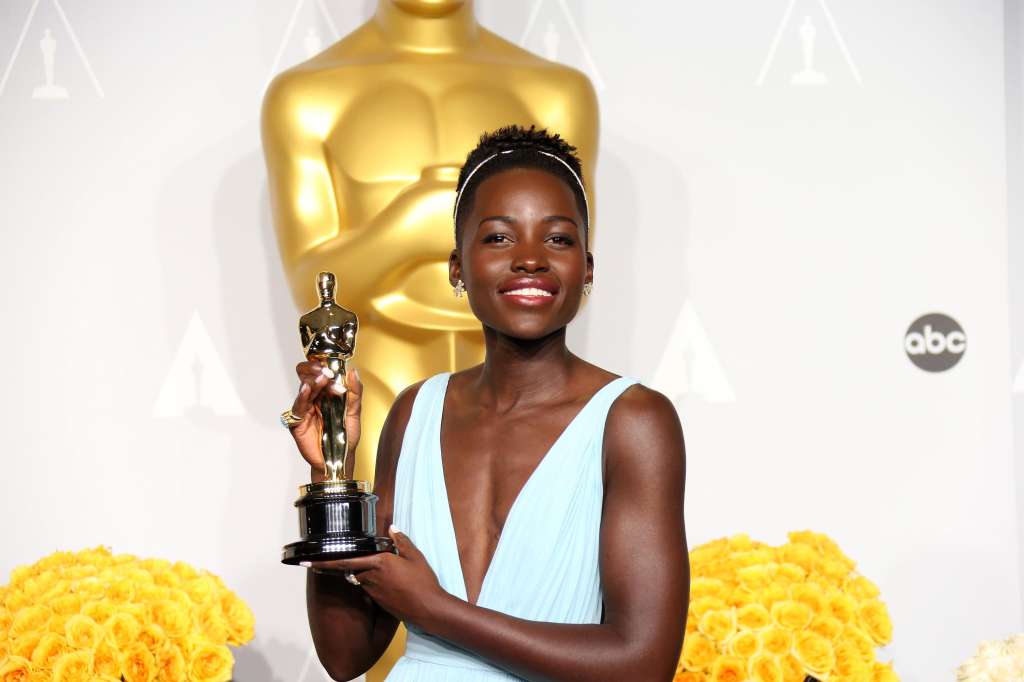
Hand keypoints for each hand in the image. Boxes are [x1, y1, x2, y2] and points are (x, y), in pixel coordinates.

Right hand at [289, 360, 361, 477]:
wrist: (341, 458)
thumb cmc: (346, 437)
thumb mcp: (354, 412)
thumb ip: (355, 392)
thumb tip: (353, 372)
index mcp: (326, 394)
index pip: (321, 373)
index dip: (326, 368)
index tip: (335, 369)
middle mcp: (314, 399)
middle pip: (307, 376)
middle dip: (315, 370)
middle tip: (327, 372)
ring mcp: (305, 410)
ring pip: (303, 388)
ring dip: (313, 381)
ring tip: (323, 378)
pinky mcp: (298, 422)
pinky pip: (298, 407)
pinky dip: (301, 396)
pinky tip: (306, 389)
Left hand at [304, 526, 447, 629]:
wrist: (427, 608)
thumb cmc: (423, 581)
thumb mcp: (415, 556)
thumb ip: (401, 541)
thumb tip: (392, 528)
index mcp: (378, 562)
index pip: (344, 561)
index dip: (323, 562)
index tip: (306, 562)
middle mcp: (371, 576)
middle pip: (352, 569)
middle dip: (348, 564)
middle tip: (347, 559)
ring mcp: (373, 591)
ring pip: (360, 578)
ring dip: (364, 573)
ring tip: (382, 570)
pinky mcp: (377, 601)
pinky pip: (369, 588)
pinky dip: (373, 582)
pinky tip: (389, 582)